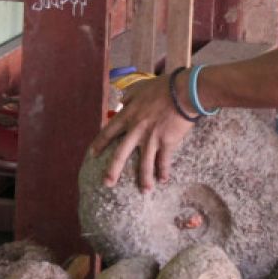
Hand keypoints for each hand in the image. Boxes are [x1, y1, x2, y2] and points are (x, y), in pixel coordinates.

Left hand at [89, 74, 194, 190]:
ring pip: (144, 164)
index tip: (93, 154)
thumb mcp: (140, 87)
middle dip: (113, 170)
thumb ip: (129, 96)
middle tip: (107, 183)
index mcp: (129, 115)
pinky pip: (164, 161)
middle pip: (121, 154)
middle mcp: (137, 130)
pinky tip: (163, 180)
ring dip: (144, 179)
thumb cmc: (163, 87)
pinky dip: (164, 171)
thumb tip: (122, 101)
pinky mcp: (167, 143)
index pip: (109, 131)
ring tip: (144, 191)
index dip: (100, 143)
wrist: (184, 92)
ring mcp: (151, 138)